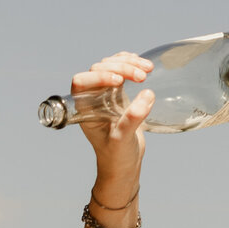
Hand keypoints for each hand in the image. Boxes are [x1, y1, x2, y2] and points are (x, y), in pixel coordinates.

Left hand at [72, 51, 153, 191]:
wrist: (124, 164)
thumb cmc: (116, 157)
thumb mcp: (122, 140)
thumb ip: (131, 120)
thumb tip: (147, 95)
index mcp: (84, 110)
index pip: (81, 83)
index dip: (98, 76)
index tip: (119, 82)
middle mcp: (92, 99)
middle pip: (99, 69)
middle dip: (120, 68)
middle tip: (143, 76)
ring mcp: (105, 94)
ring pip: (111, 65)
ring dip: (128, 63)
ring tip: (147, 70)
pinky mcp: (119, 93)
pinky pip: (121, 69)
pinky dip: (132, 63)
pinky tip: (143, 65)